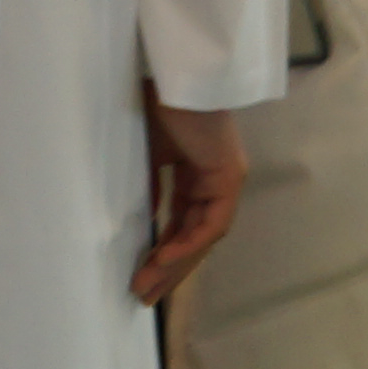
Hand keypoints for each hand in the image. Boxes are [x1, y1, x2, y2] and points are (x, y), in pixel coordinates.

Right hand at [130, 96, 249, 306]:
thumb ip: (148, 184)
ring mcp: (226, 181)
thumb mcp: (146, 151)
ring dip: (175, 265)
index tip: (139, 274)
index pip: (182, 224)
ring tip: (146, 287)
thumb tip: (143, 216)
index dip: (162, 251)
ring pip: (203, 238)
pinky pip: (209, 224)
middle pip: (194, 238)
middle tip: (142, 295)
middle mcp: (218, 181)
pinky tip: (162, 259)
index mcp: (199, 173)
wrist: (174, 73)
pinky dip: (186, 244)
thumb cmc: (155, 100)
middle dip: (168, 269)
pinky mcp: (228, 178)